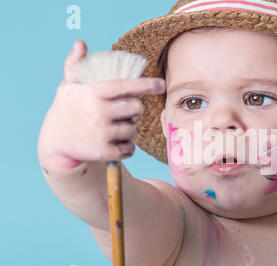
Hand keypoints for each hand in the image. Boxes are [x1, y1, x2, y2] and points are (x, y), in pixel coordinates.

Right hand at [39, 40, 165, 167]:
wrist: (55, 144)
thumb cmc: (65, 110)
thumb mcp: (68, 87)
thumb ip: (75, 64)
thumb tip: (80, 43)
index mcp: (93, 93)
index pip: (126, 86)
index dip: (147, 85)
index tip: (162, 84)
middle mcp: (99, 112)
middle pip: (136, 108)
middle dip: (134, 110)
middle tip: (123, 112)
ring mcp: (102, 133)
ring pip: (134, 129)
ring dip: (129, 130)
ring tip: (114, 129)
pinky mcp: (104, 152)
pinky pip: (130, 149)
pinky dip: (127, 148)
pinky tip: (116, 144)